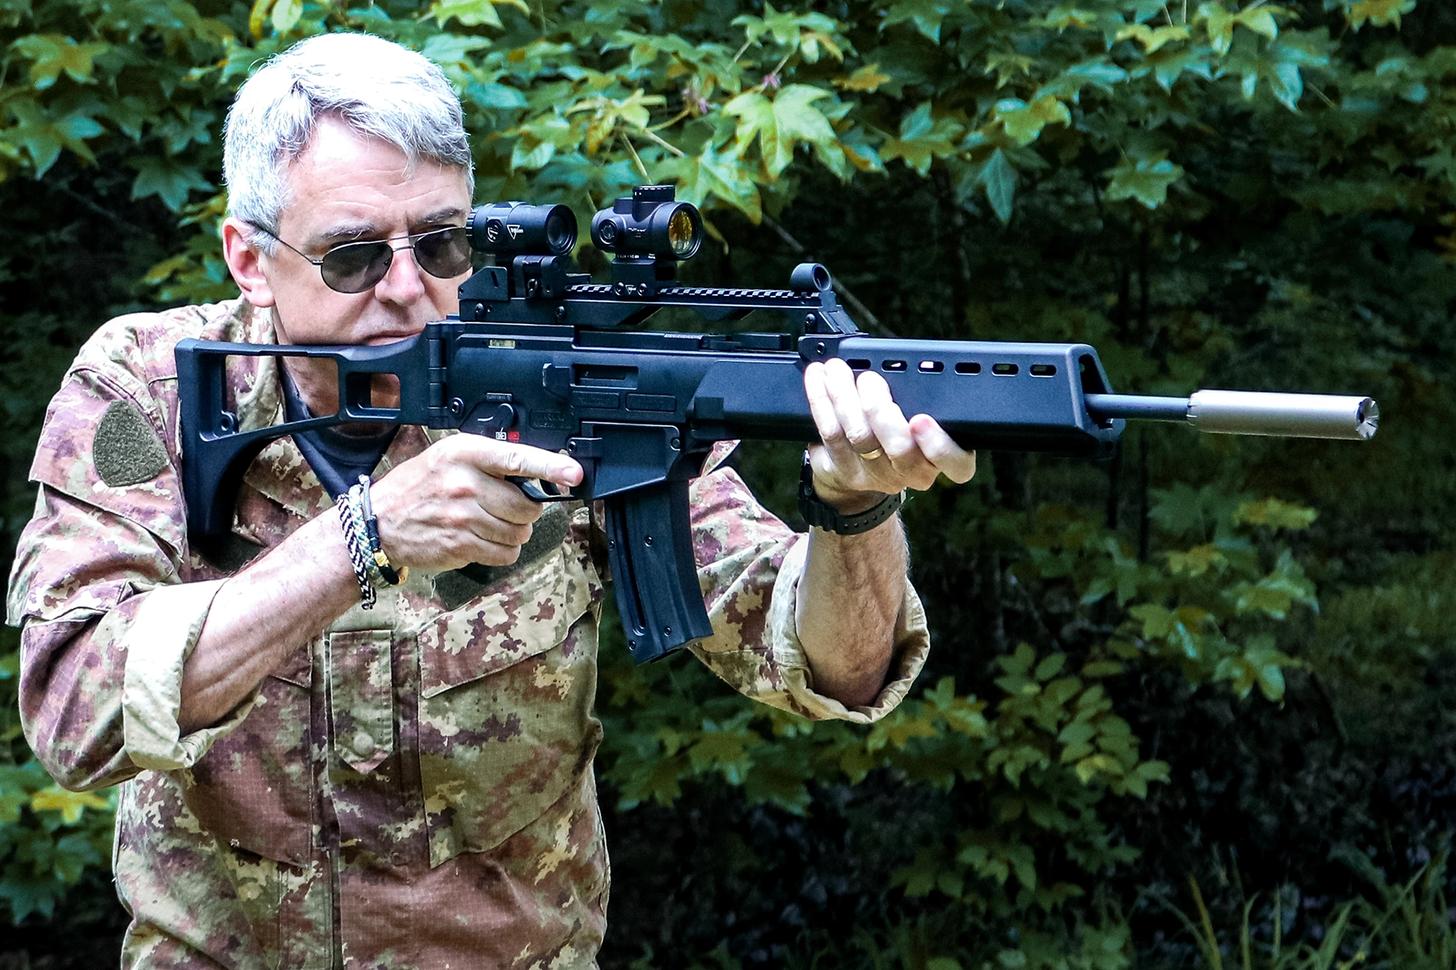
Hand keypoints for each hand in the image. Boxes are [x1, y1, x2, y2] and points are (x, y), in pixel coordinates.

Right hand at [368, 434, 582, 571]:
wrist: (379, 522)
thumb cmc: (418, 487)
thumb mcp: (448, 457)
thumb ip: (488, 460)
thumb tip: (535, 470)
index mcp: (464, 454)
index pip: (517, 457)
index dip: (551, 466)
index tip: (574, 473)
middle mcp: (465, 484)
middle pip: (526, 504)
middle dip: (526, 510)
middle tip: (507, 506)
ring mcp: (463, 517)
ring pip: (519, 531)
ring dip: (514, 532)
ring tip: (489, 523)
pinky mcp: (462, 545)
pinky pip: (506, 553)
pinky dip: (502, 550)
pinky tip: (483, 540)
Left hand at [803, 358, 975, 512]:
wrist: (857, 466)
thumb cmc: (895, 428)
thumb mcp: (919, 411)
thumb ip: (922, 396)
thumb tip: (914, 359)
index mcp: (940, 456)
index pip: (956, 464)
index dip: (939, 444)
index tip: (920, 419)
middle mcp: (912, 472)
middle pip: (899, 447)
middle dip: (879, 407)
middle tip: (869, 379)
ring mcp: (877, 475)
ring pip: (860, 436)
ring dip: (844, 396)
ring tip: (837, 369)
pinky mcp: (845, 471)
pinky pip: (831, 434)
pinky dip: (822, 400)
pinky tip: (818, 378)